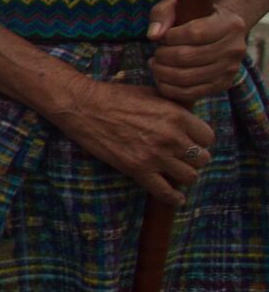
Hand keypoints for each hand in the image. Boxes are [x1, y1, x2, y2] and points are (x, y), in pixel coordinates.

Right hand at [53, 73, 214, 202]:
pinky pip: (165, 192)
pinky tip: (177, 198)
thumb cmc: (115, 96)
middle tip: (182, 157)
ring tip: (176, 172)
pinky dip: (174, 198)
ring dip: (184, 175)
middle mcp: (171, 137)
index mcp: (177, 116)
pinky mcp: (137, 169)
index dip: (201, 140)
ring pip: (190, 176)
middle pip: (203, 158)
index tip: (191, 141)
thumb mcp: (152, 93)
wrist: (83, 106)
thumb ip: (174, 107)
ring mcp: (155, 155)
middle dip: (194, 158)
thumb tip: (189, 116)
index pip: (208, 137)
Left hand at [146, 0, 255, 104]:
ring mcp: (231, 69)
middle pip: (188, 57)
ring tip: (155, 64)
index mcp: (231, 24)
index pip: (194, 33)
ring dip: (162, 72)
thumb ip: (162, 14)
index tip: (164, 37)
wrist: (219, 31)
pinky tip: (160, 77)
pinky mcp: (222, 85)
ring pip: (187, 77)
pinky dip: (168, 88)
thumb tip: (153, 36)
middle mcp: (236, 48)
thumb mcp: (178, 4)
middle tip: (156, 53)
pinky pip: (190, 93)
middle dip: (162, 56)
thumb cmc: (194, 14)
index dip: (170, 37)